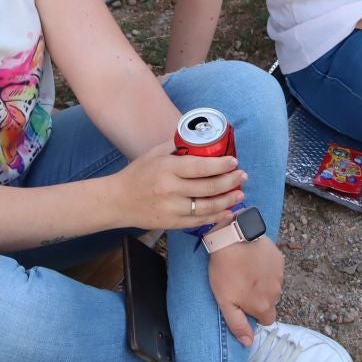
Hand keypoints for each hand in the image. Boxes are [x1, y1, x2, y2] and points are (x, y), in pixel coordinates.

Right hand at [112, 141, 245, 230]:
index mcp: (167, 168)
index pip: (200, 166)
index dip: (220, 165)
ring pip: (207, 207)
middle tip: (243, 176)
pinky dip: (216, 217)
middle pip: (208, 187)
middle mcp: (170, 189)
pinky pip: (199, 221)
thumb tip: (200, 138)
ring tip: (240, 194)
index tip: (234, 162)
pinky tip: (228, 212)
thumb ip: (177, 146)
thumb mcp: (154, 154)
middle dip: (230, 182)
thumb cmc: (138, 174)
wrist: (118, 201)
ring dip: (228, 201)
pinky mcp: (172, 223)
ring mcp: (171, 208)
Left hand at [208, 233, 283, 345]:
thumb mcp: (225, 302)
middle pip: (270, 302)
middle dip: (259, 298)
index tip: (243, 303)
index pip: (267, 320)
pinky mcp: (279, 259)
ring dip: (262, 282)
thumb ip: (238, 324)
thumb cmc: (225, 271)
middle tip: (242, 285)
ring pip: (273, 285)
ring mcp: (279, 274)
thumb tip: (248, 343)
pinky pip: (274, 269)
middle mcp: (276, 292)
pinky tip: (252, 259)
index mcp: (263, 306)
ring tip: (245, 270)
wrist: (232, 238)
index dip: (255, 313)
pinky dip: (266, 268)